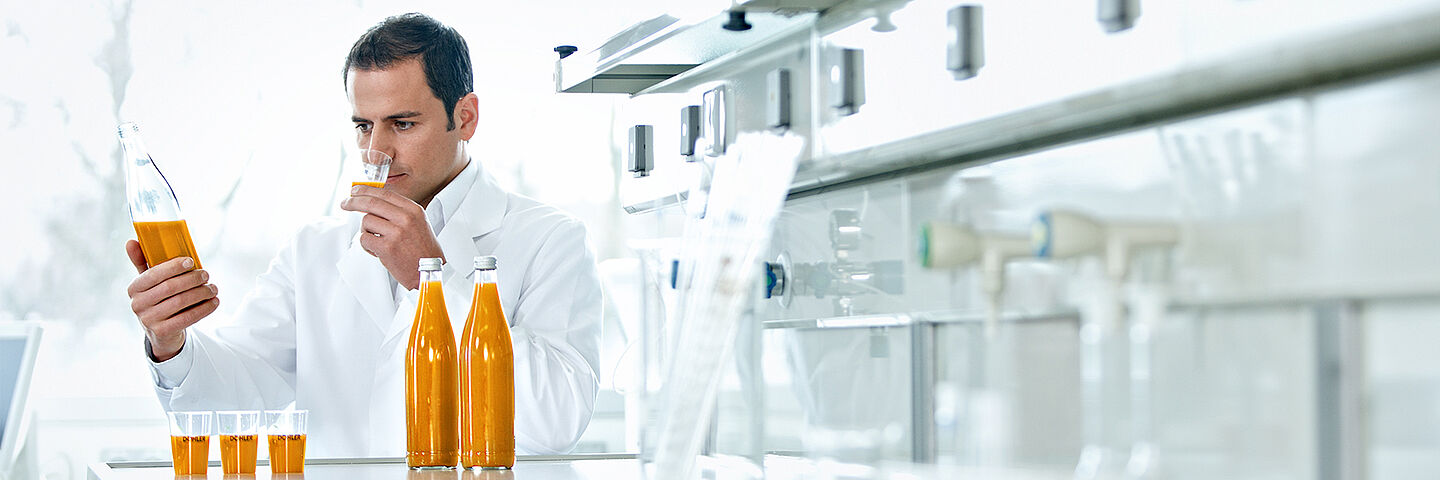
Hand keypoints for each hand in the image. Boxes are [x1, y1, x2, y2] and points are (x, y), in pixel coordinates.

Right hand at [125, 240, 219, 361]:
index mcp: (134, 287)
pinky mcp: (162, 332)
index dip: (173, 266)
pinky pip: (187, 318)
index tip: (191, 261)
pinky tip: (214, 302)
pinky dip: (204, 309)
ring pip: (180, 302)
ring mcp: (148, 320)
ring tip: (213, 288)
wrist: (162, 332)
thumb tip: (131, 241)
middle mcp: (137, 304)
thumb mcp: (150, 283)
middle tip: (207, 275)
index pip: (153, 273)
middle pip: (170, 287)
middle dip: (192, 279)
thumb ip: (143, 262)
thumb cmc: (158, 299)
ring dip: (201, 293)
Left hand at [340, 185, 444, 289]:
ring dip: (366, 231)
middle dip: (353, 202)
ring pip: (366, 221)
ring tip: (377, 240)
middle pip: (371, 203)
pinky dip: (367, 245)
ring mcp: (396, 232)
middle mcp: (406, 218)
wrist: (429, 272)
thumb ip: (399, 211)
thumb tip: (373, 202)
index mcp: (414, 210)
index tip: (355, 190)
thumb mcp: (418, 223)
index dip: (366, 190)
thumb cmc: (422, 250)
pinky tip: (377, 250)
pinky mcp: (387, 247)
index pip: (385, 193)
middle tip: (345, 203)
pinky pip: (364, 239)